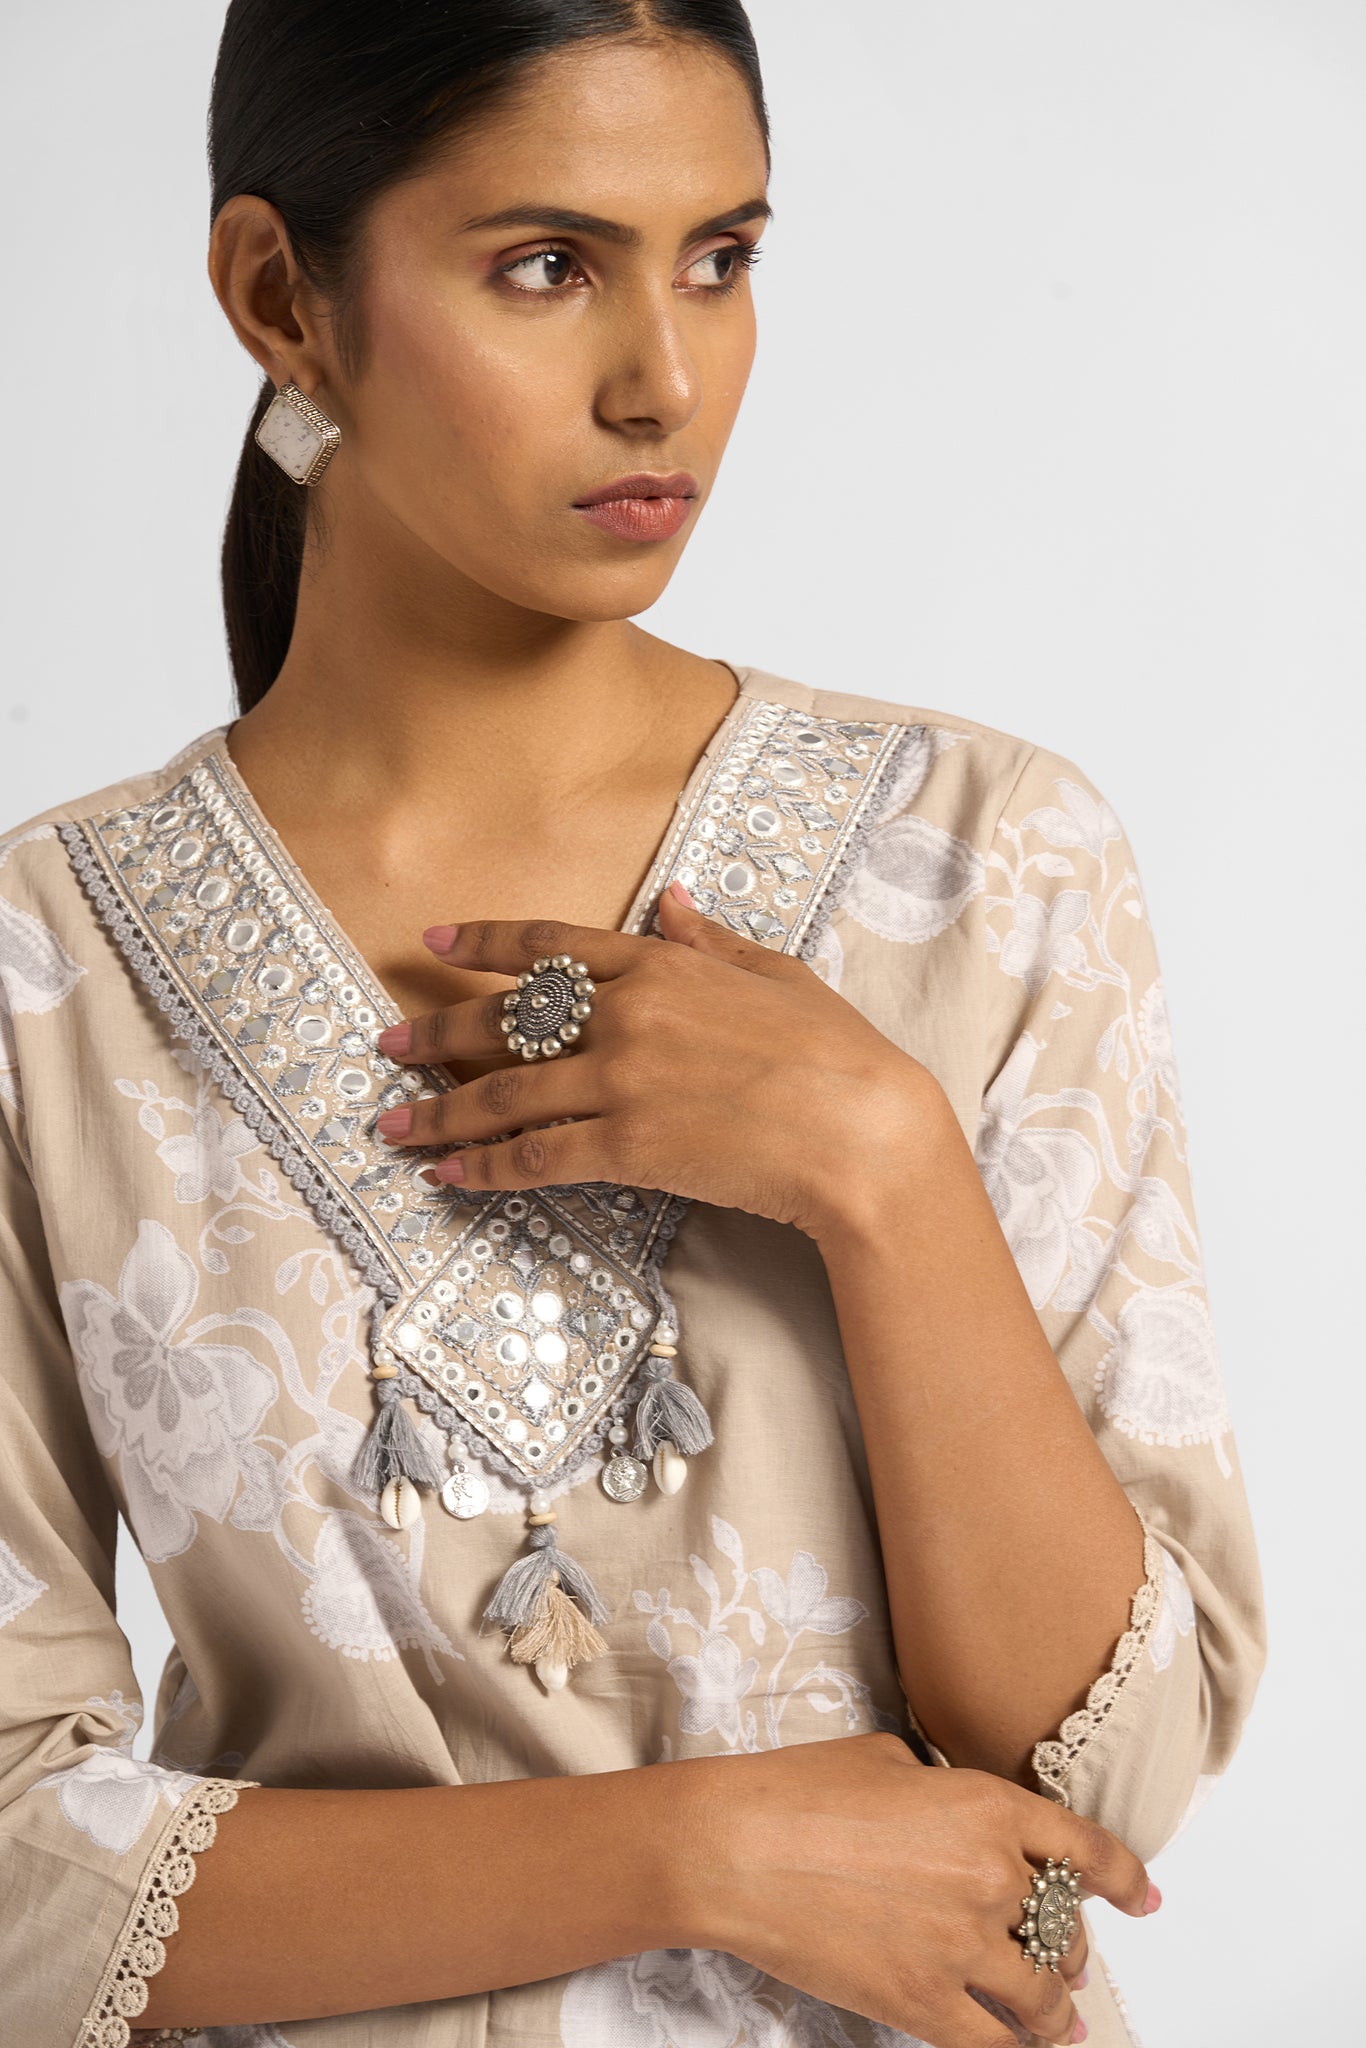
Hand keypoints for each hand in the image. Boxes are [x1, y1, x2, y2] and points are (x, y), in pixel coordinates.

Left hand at [372, 888, 943, 1243]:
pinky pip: (534, 1156)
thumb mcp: (775, 974)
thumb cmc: (838, 1053)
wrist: (864, 1132)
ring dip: (438, 1112)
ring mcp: (622, 1081)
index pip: (549, 946)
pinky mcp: (626, 1146)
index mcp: (661, 966)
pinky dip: (483, 1167)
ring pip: (504, 1094)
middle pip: (506, 1020)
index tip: (433, 943)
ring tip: (391, 1123)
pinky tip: (446, 1175)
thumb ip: (710, 940)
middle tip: (386, 1043)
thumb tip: (670, 899)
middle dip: (436, 1032)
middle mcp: (627, 1015)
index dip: (483, 942)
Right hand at [678, 1732, 1156, 2047]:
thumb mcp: (887, 1761)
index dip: (1126, 1880)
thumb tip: (953, 1815)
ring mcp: (961, 1945)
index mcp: (988, 1807)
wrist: (737, 1849)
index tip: (1142, 1899)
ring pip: (1042, 1997)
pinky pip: (991, 2045)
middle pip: (1064, 1928)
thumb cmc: (796, 1791)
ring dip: (1054, 2012)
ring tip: (1055, 2020)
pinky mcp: (922, 2002)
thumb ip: (943, 1792)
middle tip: (1064, 1960)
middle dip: (1069, 1947)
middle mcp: (991, 1876)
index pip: (1088, 1851)